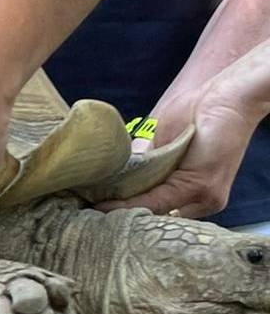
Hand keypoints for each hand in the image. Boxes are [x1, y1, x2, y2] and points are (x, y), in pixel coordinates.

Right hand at [97, 83, 259, 217]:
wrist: (228, 97)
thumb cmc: (196, 114)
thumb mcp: (160, 143)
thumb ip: (140, 165)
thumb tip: (108, 181)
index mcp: (190, 194)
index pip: (152, 211)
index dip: (122, 212)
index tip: (92, 212)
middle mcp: (199, 202)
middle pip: (150, 216)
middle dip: (119, 216)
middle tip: (85, 215)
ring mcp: (203, 198)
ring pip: (151, 211)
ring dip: (119, 212)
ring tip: (89, 212)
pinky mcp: (201, 186)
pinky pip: (157, 201)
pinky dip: (128, 204)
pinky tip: (105, 205)